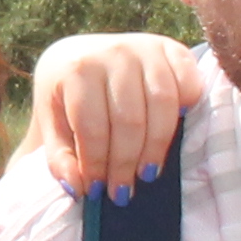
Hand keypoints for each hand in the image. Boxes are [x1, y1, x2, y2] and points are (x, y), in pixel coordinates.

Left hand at [31, 33, 204, 196]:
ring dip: (156, 147)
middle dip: (126, 163)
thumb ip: (59, 158)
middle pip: (129, 120)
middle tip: (122, 192)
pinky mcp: (172, 49)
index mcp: (76, 69)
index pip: (92, 126)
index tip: (96, 191)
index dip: (96, 164)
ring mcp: (146, 48)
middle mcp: (113, 53)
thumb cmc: (66, 95)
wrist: (80, 55)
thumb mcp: (51, 123)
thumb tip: (77, 188)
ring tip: (146, 174)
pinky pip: (188, 83)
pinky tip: (174, 134)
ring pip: (162, 105)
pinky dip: (187, 109)